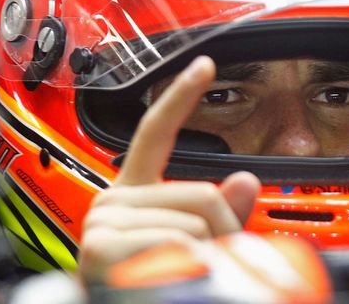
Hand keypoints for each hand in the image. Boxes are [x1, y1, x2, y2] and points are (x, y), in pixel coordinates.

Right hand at [78, 56, 260, 280]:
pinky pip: (177, 244)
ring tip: (179, 276)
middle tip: (204, 261)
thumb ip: (218, 213)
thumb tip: (245, 181)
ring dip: (205, 255)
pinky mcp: (103, 244)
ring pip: (195, 221)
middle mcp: (114, 198)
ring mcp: (106, 220)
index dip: (180, 95)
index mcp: (133, 192)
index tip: (203, 65)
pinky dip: (187, 266)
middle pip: (201, 192)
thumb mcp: (185, 242)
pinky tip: (163, 280)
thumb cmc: (143, 283)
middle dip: (221, 232)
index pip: (154, 131)